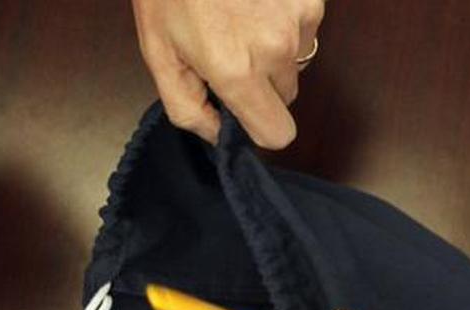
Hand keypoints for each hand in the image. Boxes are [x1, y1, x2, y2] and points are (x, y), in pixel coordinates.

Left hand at [131, 0, 325, 147]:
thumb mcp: (158, 51)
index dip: (259, 127)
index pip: (278, 134)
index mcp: (236, 72)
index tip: (240, 110)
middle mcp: (276, 51)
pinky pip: (305, 29)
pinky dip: (285, 22)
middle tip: (230, 50)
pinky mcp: (310, 0)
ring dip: (274, 51)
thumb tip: (217, 136)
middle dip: (262, 84)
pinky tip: (258, 1)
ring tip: (242, 18)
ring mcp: (299, 22)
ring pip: (296, 62)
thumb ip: (186, 107)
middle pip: (286, 98)